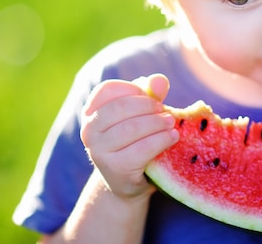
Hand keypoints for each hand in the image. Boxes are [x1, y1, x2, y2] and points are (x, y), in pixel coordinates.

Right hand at [80, 74, 178, 199]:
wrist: (128, 181)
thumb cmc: (135, 139)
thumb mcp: (141, 113)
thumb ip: (150, 93)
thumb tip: (159, 80)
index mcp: (91, 112)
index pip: (108, 90)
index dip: (133, 89)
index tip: (151, 97)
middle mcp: (89, 131)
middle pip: (120, 107)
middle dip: (148, 106)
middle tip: (165, 111)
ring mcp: (99, 152)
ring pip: (131, 128)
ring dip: (157, 123)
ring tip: (171, 122)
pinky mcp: (116, 169)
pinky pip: (142, 149)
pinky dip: (162, 140)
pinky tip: (173, 137)